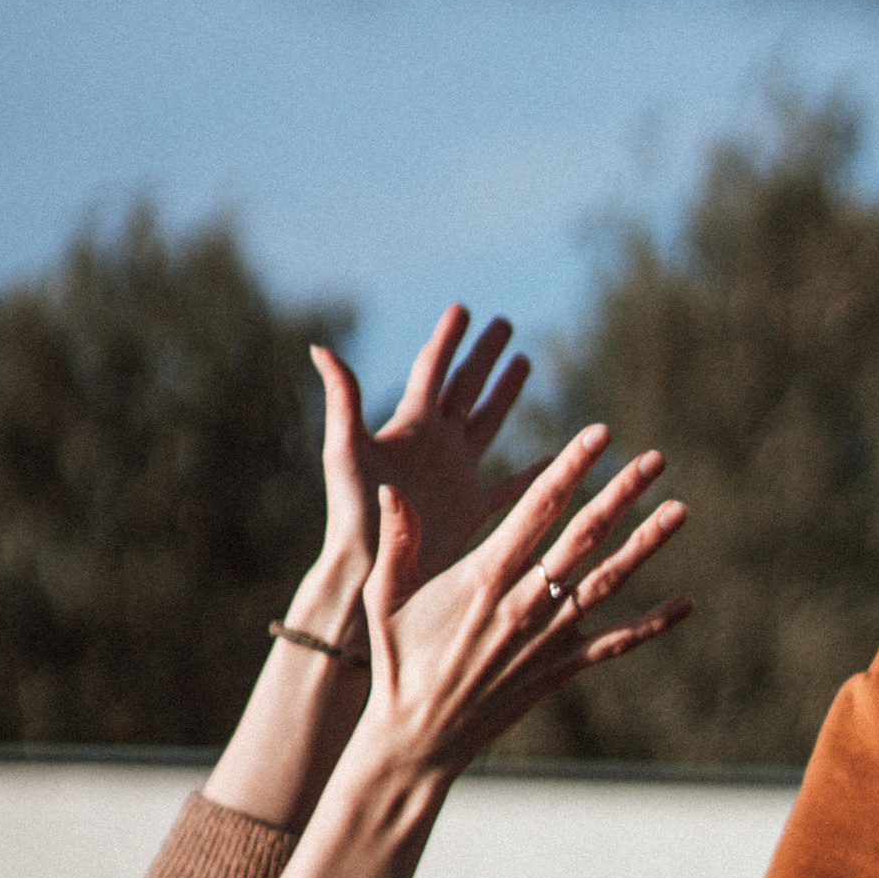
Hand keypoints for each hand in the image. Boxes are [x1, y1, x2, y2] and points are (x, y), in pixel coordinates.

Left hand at [313, 306, 531, 592]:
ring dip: (506, 392)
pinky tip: (558, 457)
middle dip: (484, 354)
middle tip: (504, 323)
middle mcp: (436, 442)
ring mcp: (457, 473)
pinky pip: (511, 484)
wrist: (369, 569)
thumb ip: (343, 398)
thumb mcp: (346, 448)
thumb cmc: (354, 511)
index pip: (433, 369)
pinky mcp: (472, 507)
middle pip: (466, 386)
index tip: (462, 309)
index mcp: (410, 425)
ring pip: (489, 420)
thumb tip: (320, 348)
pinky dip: (535, 470)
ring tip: (523, 361)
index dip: (448, 338)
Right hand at [361, 426, 689, 770]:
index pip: (538, 509)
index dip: (571, 468)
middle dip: (621, 493)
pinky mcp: (560, 670)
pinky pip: (614, 643)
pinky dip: (652, 624)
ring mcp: (548, 638)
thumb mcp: (386, 596)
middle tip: (656, 458)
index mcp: (484, 576)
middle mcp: (524, 602)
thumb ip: (399, 540)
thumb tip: (392, 488)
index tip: (599, 435)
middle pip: (584, 536)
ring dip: (646, 545)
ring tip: (680, 509)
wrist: (418, 739)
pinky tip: (685, 604)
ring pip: (608, 582)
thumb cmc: (399, 661)